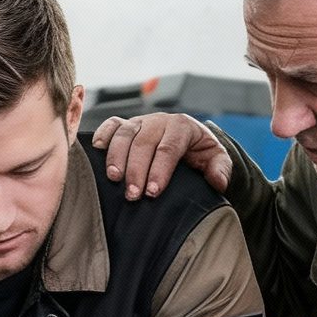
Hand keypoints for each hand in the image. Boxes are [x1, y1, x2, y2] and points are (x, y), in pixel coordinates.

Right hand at [91, 113, 232, 201]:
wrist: (186, 141)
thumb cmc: (199, 153)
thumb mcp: (215, 159)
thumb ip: (220, 169)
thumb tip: (218, 181)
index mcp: (182, 126)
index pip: (169, 147)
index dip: (159, 170)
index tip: (152, 192)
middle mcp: (159, 121)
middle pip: (144, 142)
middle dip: (136, 169)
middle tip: (132, 195)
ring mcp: (140, 121)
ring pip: (125, 133)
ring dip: (116, 156)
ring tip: (114, 179)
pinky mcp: (125, 125)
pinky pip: (111, 125)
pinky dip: (102, 136)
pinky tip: (96, 153)